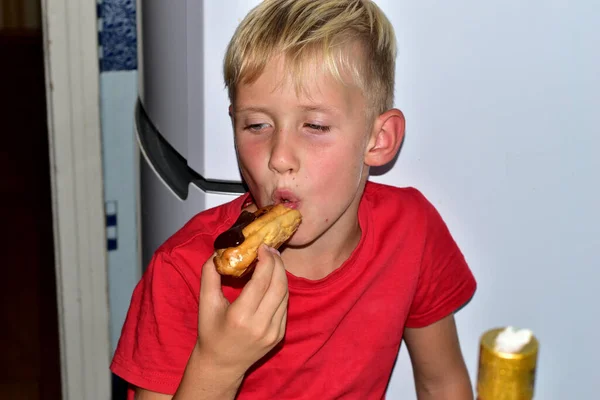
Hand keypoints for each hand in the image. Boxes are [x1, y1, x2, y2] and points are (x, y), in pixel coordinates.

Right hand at [196, 244, 288, 376]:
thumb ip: (210, 275)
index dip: (266, 260)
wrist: (221, 365)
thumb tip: (218, 252)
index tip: (262, 246)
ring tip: (273, 261)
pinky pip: (285, 306)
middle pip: (278, 285)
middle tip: (270, 249)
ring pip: (285, 295)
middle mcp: (260, 325)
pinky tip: (273, 280)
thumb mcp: (205, 303)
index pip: (262, 281)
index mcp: (240, 316)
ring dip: (281, 274)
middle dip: (277, 263)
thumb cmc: (210, 333)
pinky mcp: (279, 335)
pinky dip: (281, 289)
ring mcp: (273, 332)